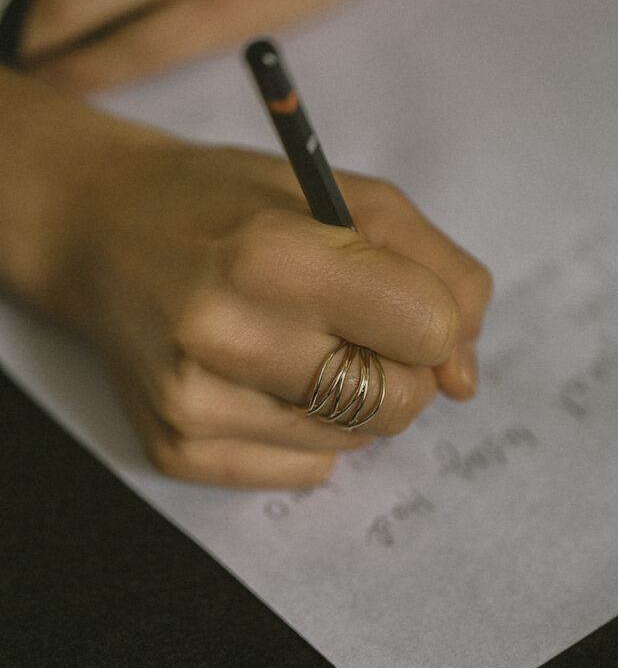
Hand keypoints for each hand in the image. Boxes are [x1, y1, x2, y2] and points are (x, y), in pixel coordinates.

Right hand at [52, 137, 490, 488]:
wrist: (102, 229)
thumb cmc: (233, 205)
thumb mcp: (349, 197)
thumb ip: (441, 274)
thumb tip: (465, 381)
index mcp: (275, 256)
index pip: (428, 330)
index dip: (432, 315)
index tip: (397, 296)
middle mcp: (227, 337)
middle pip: (400, 402)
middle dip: (401, 367)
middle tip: (354, 325)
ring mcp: (194, 404)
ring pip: (357, 441)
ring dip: (353, 397)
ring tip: (296, 341)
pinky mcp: (177, 451)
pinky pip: (307, 470)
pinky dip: (308, 429)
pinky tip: (262, 378)